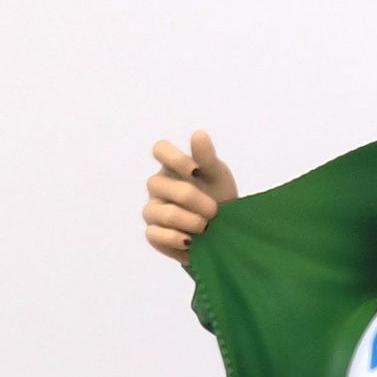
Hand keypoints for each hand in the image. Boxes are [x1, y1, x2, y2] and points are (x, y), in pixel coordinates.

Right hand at [143, 129, 237, 263]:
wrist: (224, 233)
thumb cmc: (217, 197)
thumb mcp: (218, 176)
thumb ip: (207, 158)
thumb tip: (198, 134)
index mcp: (171, 166)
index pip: (160, 149)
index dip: (175, 159)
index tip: (196, 172)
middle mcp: (157, 185)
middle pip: (162, 184)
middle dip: (194, 199)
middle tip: (214, 210)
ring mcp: (152, 209)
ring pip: (164, 213)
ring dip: (190, 221)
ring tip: (206, 227)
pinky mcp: (153, 234)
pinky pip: (157, 235)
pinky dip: (178, 240)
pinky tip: (193, 242)